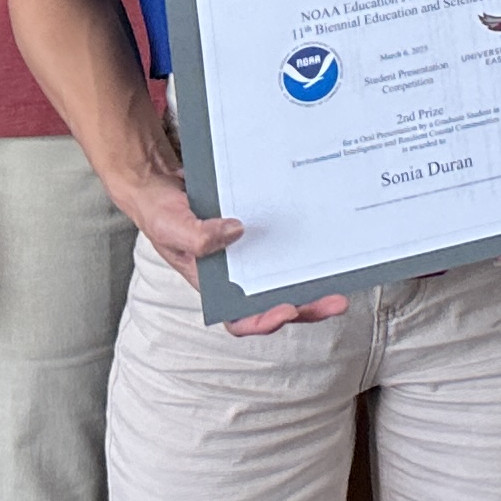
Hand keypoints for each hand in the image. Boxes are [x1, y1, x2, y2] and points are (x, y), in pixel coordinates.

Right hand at [89, 89, 347, 333]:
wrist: (160, 180)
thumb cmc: (159, 210)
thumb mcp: (170, 225)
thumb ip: (196, 236)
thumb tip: (236, 232)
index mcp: (212, 283)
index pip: (239, 318)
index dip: (264, 321)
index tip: (288, 310)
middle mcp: (234, 272)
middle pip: (273, 301)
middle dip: (307, 305)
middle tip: (336, 301)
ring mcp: (248, 252)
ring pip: (284, 274)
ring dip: (312, 278)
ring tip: (340, 275)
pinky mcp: (257, 228)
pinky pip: (283, 242)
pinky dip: (303, 243)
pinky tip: (322, 233)